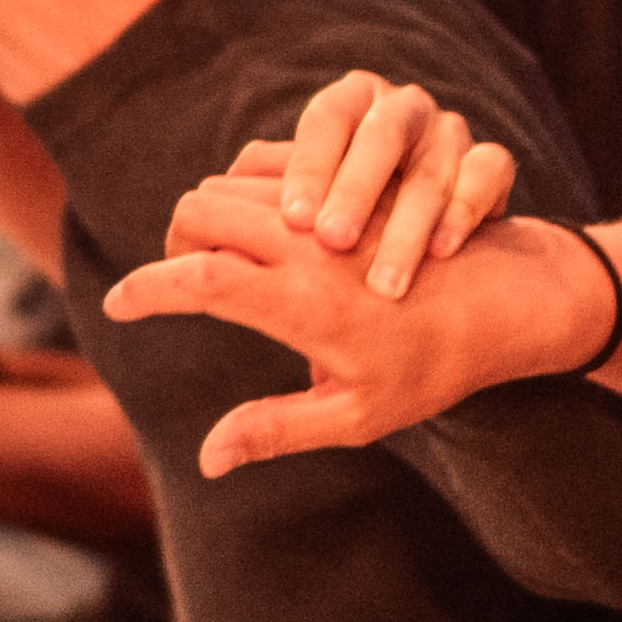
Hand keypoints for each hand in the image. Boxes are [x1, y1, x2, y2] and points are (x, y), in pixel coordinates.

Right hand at [97, 126, 594, 473]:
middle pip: (200, 211)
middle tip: (179, 283)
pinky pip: (269, 162)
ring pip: (231, 180)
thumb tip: (208, 459)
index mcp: (304, 307)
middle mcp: (310, 247)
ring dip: (207, 214)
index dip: (143, 290)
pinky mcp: (347, 179)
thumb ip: (275, 429)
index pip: (196, 280)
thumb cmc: (433, 370)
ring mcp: (328, 205)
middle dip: (173, 244)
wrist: (507, 301)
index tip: (115, 306)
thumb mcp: (357, 418)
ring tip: (215, 258)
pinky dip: (245, 186)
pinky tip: (258, 225)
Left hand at [248, 67, 524, 298]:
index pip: (325, 118)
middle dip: (357, 188)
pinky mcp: (490, 163)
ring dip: (408, 219)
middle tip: (332, 242)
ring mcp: (448, 133)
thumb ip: (268, 196)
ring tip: (386, 282)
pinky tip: (442, 252)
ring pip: (434, 160)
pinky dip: (467, 208)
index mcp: (347, 108)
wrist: (441, 237)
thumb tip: (210, 216)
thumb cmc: (353, 220)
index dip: (309, 164)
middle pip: (380, 134)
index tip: (292, 221)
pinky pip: (489, 170)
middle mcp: (398, 111)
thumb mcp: (311, 200)